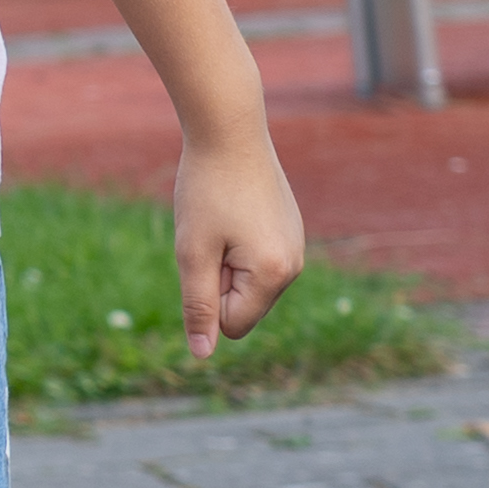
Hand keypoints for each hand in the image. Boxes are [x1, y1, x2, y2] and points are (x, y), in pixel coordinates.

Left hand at [175, 128, 305, 358]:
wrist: (230, 132)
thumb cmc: (206, 191)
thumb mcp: (192, 253)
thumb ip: (198, 307)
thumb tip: (203, 355)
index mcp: (274, 275)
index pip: (232, 325)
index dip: (206, 295)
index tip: (205, 252)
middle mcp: (295, 266)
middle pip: (242, 307)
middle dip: (217, 280)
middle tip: (211, 234)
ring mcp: (296, 248)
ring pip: (247, 284)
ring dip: (225, 262)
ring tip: (222, 221)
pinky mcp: (290, 232)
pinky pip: (256, 262)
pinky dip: (237, 246)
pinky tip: (234, 211)